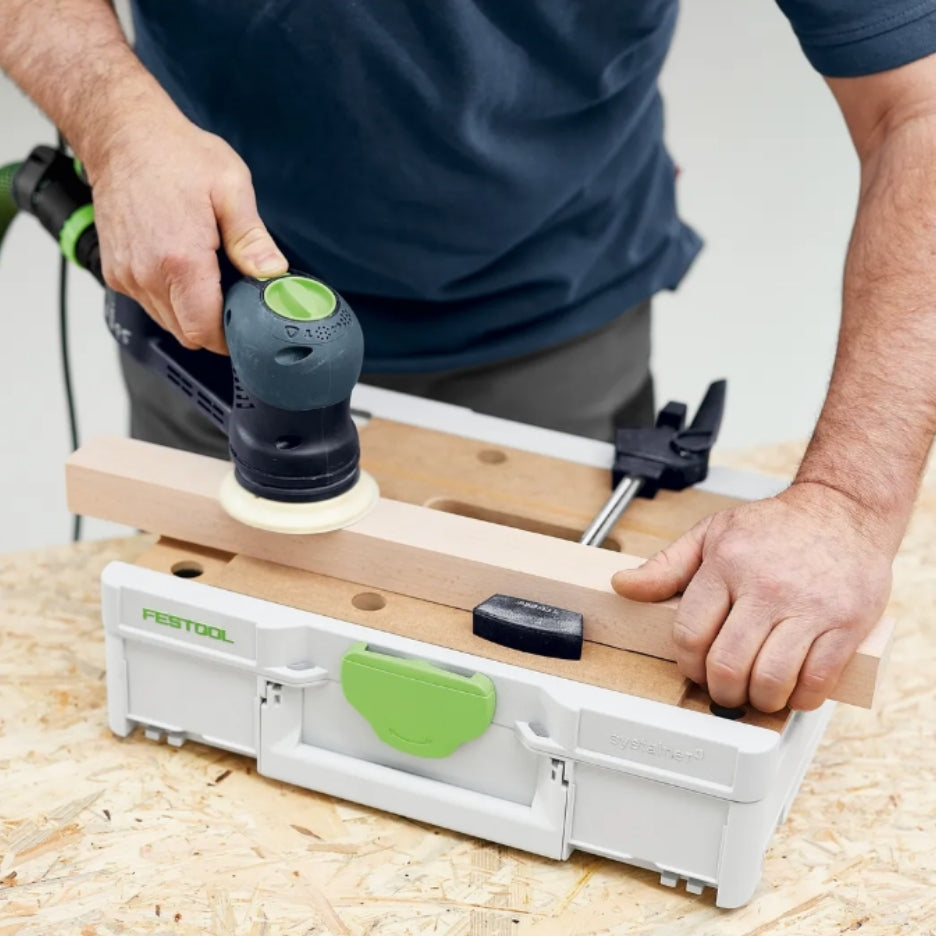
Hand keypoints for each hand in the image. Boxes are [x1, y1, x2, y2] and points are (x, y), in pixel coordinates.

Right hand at [84, 109, 287, 352]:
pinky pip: (148, 304)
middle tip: (235, 299)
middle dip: (215, 325)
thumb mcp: (231, 188)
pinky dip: (169, 299)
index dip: (230, 337)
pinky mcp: (114, 271)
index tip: (248, 327)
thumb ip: (252, 239)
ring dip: (191, 313)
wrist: (123, 134)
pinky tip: (183, 270)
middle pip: (187, 333)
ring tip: (209, 278)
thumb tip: (272, 273)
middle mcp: (147, 273)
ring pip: (167, 322)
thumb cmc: (175, 154)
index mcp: (180, 259)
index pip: (205, 330)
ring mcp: (126, 274)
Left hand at [611, 482, 893, 711]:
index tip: (695, 669)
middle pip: (727, 663)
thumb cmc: (775, 526)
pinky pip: (816, 680)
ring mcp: (808, 608)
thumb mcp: (712, 533)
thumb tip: (623, 585)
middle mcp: (766, 587)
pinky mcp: (846, 624)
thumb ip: (666, 565)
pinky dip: (800, 698)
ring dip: (758, 699)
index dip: (687, 663)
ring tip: (757, 693)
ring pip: (770, 679)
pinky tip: (792, 690)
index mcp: (726, 565)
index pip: (690, 633)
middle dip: (720, 690)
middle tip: (725, 691)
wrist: (842, 510)